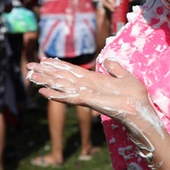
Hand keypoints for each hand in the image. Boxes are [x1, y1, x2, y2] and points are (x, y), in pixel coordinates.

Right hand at [26, 58, 151, 124]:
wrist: (141, 110)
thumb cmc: (135, 96)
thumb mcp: (125, 76)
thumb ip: (115, 68)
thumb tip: (106, 60)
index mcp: (94, 81)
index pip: (73, 71)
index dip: (59, 65)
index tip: (45, 59)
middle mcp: (87, 87)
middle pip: (63, 77)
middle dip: (47, 72)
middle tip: (29, 66)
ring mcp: (87, 95)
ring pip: (62, 86)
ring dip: (46, 81)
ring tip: (31, 76)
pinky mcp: (89, 101)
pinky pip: (70, 97)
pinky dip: (57, 95)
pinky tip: (44, 92)